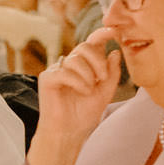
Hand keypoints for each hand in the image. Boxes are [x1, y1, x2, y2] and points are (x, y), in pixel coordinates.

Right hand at [27, 27, 121, 164]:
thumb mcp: (106, 91)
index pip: (92, 43)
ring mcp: (57, 70)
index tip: (116, 31)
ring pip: (76, 59)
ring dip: (88, 75)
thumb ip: (111, 72)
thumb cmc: (84, 114)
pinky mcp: (48, 79)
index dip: (103, 34)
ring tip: (88, 91)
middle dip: (98, 62)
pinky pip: (65, 71)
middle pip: (85, 47)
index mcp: (84, 65)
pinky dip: (77, 82)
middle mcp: (69, 65)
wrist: (69, 133)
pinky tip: (80, 92)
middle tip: (101, 79)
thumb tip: (115, 51)